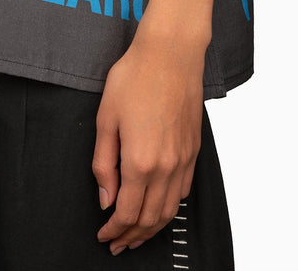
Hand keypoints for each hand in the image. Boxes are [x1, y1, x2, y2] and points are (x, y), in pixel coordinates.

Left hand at [92, 28, 206, 253]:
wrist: (170, 54)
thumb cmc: (135, 78)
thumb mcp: (106, 119)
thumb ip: (104, 164)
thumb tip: (105, 199)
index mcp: (140, 162)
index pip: (127, 213)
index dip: (114, 230)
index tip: (104, 236)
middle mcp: (166, 167)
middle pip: (150, 219)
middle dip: (132, 237)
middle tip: (117, 244)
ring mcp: (183, 160)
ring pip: (169, 210)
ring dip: (152, 228)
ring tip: (136, 235)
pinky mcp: (194, 150)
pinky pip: (183, 191)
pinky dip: (170, 208)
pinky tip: (159, 207)